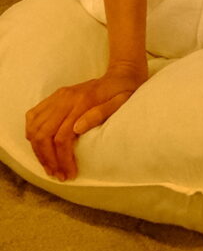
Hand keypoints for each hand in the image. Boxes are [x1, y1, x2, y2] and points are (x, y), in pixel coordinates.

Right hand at [26, 66, 147, 180]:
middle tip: (58, 175)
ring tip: (49, 166)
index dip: (63, 159)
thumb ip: (99, 115)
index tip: (70, 174)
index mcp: (82, 102)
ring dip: (38, 150)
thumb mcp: (119, 104)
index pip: (62, 137)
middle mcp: (65, 98)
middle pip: (43, 134)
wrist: (121, 75)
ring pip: (35, 127)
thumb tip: (77, 129)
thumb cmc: (122, 92)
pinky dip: (32, 133)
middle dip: (48, 159)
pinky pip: (33, 115)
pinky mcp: (54, 96)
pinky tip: (40, 147)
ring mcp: (58, 96)